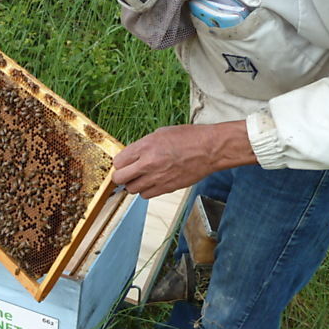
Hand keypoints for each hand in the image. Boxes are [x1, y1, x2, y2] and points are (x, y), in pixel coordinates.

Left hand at [112, 121, 256, 198]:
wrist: (210, 149)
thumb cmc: (189, 138)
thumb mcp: (161, 133)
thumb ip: (142, 146)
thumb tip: (131, 155)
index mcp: (145, 146)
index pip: (118, 162)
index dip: (119, 163)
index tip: (123, 163)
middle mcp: (148, 163)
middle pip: (120, 179)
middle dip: (121, 176)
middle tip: (127, 173)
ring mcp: (156, 178)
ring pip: (131, 189)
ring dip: (134, 184)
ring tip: (142, 177)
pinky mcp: (166, 188)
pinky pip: (145, 195)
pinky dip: (146, 191)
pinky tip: (152, 182)